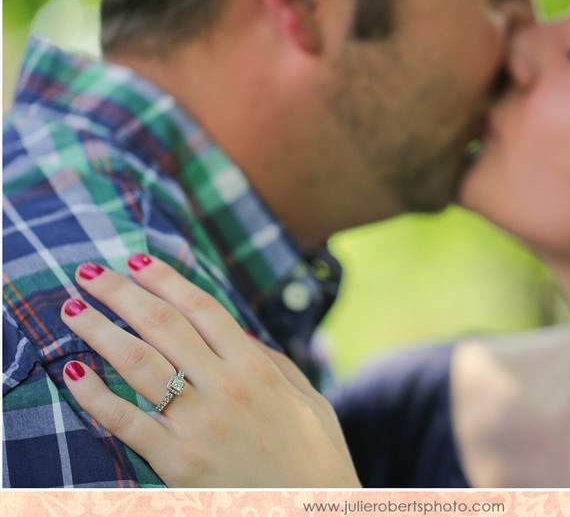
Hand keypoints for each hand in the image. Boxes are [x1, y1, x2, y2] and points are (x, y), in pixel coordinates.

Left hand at [60, 255, 360, 487]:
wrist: (314, 511)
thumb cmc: (315, 455)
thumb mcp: (307, 398)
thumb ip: (272, 362)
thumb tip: (240, 336)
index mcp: (256, 366)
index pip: (201, 307)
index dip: (165, 279)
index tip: (136, 261)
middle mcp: (225, 386)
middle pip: (162, 325)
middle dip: (120, 293)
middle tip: (88, 274)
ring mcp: (198, 424)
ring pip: (138, 363)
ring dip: (99, 331)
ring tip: (72, 310)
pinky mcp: (177, 462)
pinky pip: (126, 422)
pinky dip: (95, 397)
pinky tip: (74, 374)